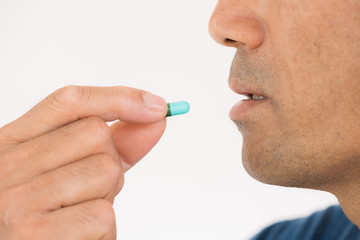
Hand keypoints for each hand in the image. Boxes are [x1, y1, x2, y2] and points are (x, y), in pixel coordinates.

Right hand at [0, 86, 166, 238]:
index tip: (157, 107)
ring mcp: (18, 198)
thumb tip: (156, 118)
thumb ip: (114, 144)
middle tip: (87, 192)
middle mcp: (9, 164)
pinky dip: (103, 232)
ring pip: (105, 171)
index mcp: (13, 142)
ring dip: (107, 197)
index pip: (69, 101)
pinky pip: (102, 214)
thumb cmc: (46, 216)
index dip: (119, 98)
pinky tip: (77, 237)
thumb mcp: (72, 171)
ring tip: (78, 216)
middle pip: (96, 133)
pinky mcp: (34, 234)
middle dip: (110, 164)